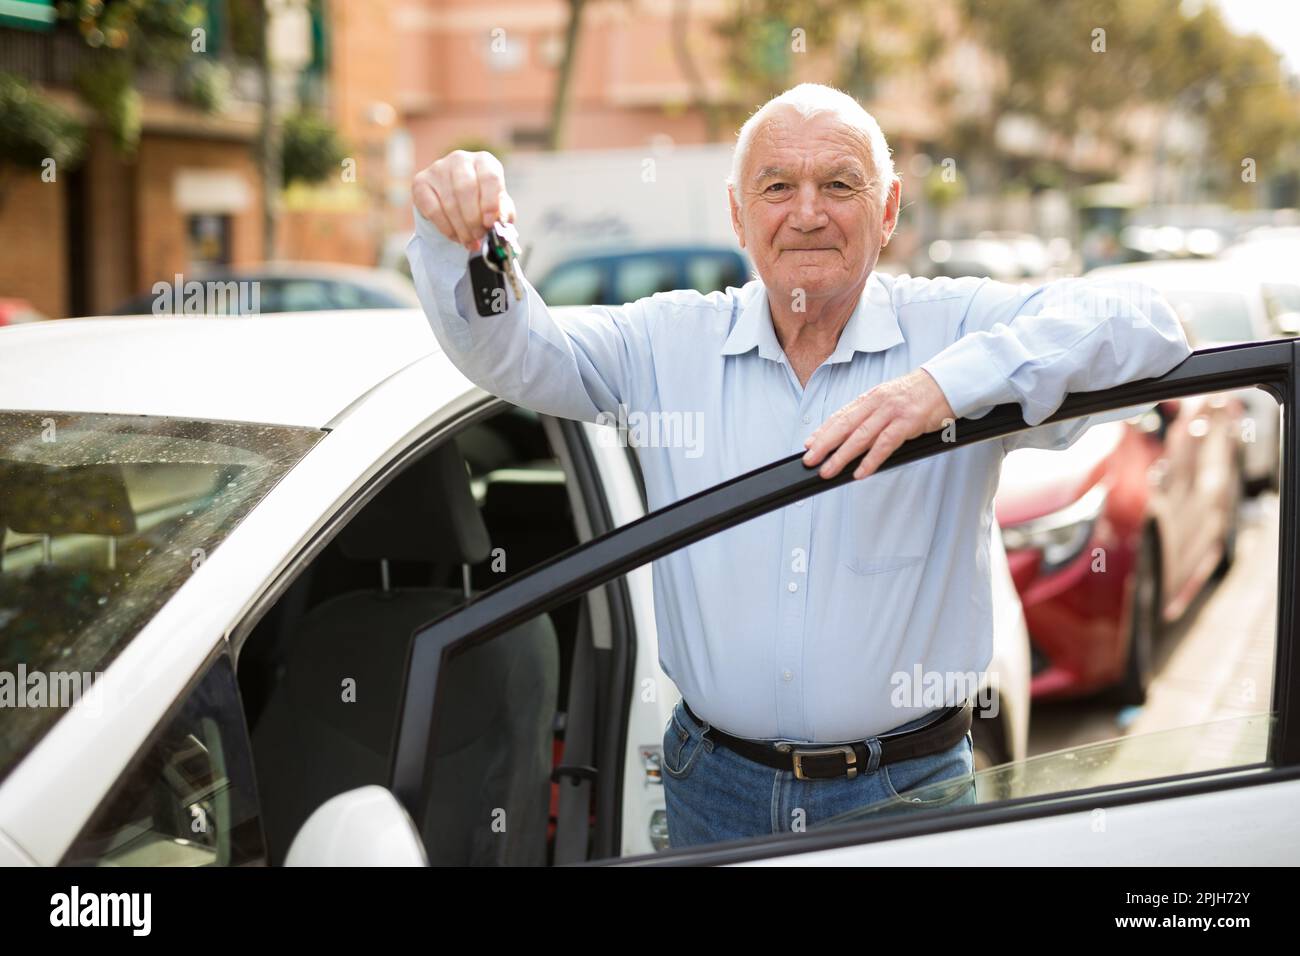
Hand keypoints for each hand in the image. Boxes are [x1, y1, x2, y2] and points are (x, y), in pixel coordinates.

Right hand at [412, 149, 516, 252]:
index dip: (490, 202)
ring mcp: (438, 169)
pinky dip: (446, 228)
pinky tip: (455, 236)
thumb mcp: (498, 205)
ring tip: (469, 241)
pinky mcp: (421, 182)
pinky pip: (433, 210)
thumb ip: (503, 212)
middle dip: (473, 219)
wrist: (453, 198)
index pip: (489, 177)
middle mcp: (460, 159)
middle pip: (466, 189)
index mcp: (484, 161)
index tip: (490, 223)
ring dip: (461, 228)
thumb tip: (501, 221)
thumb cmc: (481, 200)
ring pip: (449, 203)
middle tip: (478, 236)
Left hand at [802, 368, 955, 479]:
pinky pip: (885, 444)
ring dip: (841, 456)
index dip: (823, 431)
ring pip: (860, 436)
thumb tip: (851, 434)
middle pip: (844, 426)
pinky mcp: (908, 422)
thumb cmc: (918, 394)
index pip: (841, 415)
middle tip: (810, 460)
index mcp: (870, 398)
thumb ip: (870, 415)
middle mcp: (877, 403)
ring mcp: (891, 412)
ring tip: (828, 470)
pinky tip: (860, 472)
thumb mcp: (889, 399)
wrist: (946, 383)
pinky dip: (871, 460)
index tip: (809, 444)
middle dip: (824, 444)